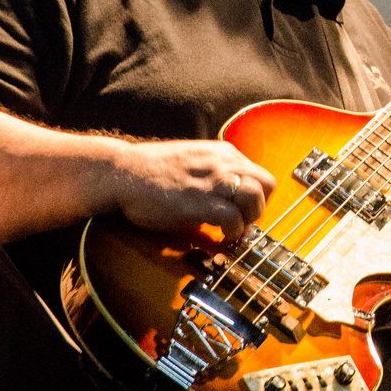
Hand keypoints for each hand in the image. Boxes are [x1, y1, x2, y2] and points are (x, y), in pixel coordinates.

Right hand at [112, 139, 275, 238]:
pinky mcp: (200, 202)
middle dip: (259, 207)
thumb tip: (231, 192)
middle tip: (242, 221)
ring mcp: (212, 182)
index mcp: (224, 153)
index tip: (244, 210)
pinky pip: (234, 219)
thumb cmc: (153, 171)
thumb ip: (216, 170)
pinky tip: (221, 237)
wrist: (123, 173)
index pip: (261, 174)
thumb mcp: (194, 160)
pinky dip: (233, 232)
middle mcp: (223, 163)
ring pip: (255, 198)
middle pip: (267, 184)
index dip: (258, 196)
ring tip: (233, 230)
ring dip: (249, 219)